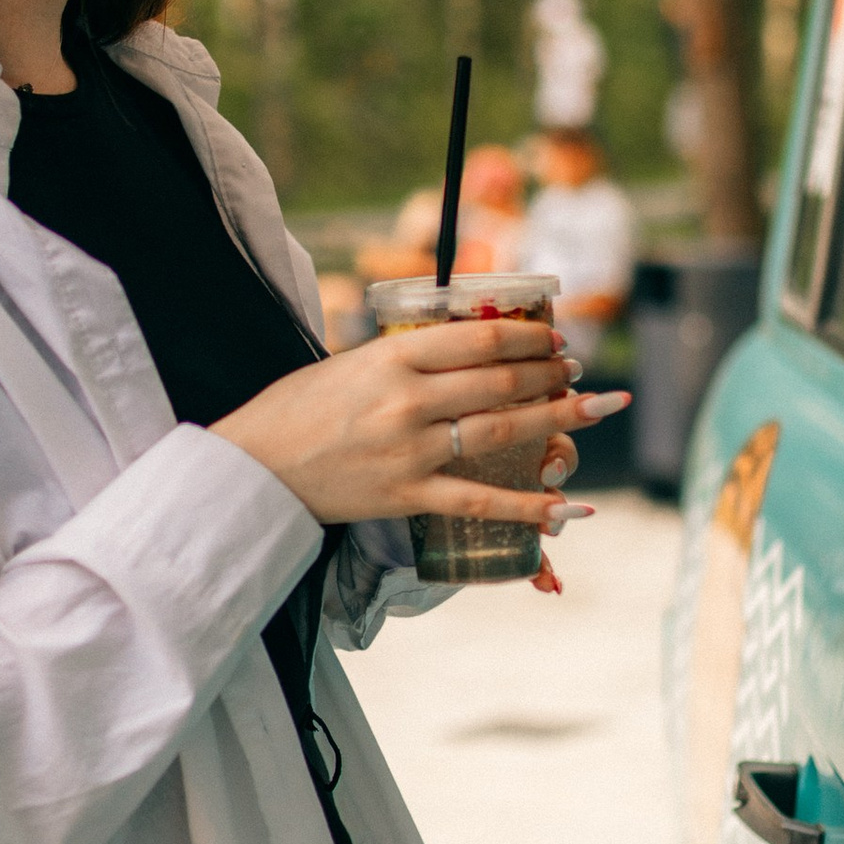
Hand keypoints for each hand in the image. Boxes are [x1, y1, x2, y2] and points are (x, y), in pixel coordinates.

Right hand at [215, 319, 626, 532]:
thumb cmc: (295, 409)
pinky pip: (481, 503)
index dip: (527, 338)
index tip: (553, 339)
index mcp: (391, 359)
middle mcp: (407, 402)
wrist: (253, 468)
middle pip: (500, 381)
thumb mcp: (349, 362)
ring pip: (501, 432)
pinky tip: (570, 505)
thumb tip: (463, 351)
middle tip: (577, 371)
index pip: (479, 340)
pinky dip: (530, 506)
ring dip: (555, 419)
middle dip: (550, 373)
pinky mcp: (408, 497)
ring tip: (590, 408)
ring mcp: (411, 452)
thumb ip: (404, 358)